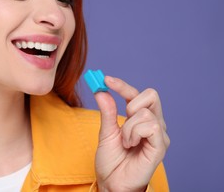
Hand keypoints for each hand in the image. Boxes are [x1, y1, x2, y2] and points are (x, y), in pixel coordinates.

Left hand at [94, 76, 169, 191]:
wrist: (111, 183)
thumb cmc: (111, 161)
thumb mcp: (106, 132)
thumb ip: (107, 112)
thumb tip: (101, 91)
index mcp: (140, 119)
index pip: (137, 94)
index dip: (122, 85)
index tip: (105, 79)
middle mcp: (153, 124)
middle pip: (151, 95)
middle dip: (131, 101)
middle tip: (122, 117)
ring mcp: (159, 135)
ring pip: (146, 112)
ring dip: (128, 126)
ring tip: (125, 141)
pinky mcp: (160, 146)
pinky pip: (152, 126)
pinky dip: (135, 133)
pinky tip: (130, 145)